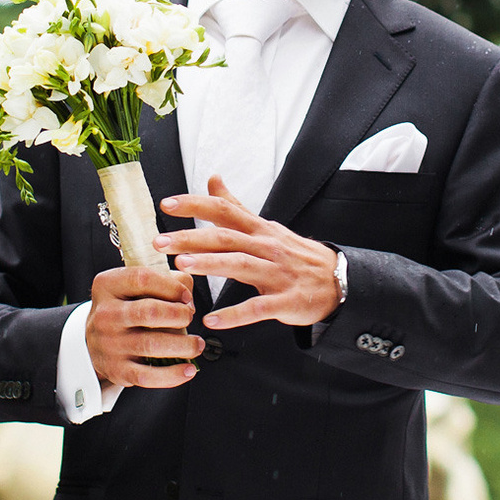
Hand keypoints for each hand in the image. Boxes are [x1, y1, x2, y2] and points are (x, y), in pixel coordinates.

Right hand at [84, 264, 203, 389]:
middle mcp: (105, 314)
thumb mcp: (133, 287)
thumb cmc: (124, 309)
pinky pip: (147, 376)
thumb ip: (165, 281)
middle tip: (189, 318)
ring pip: (152, 345)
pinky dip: (172, 375)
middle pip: (150, 312)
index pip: (143, 279)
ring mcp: (109, 344)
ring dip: (184, 345)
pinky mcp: (117, 370)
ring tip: (196, 344)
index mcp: (108, 286)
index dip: (172, 287)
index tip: (186, 296)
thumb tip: (188, 296)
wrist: (95, 341)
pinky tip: (188, 369)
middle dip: (180, 315)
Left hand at [156, 178, 340, 330]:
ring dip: (211, 265)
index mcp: (258, 230)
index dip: (195, 205)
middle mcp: (266, 247)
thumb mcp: (265, 226)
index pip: (224, 210)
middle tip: (160, 242)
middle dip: (191, 238)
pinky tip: (212, 320)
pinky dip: (235, 314)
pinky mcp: (286, 301)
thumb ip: (235, 206)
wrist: (338, 281)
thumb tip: (212, 179)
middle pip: (226, 238)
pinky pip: (258, 308)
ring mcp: (277, 274)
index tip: (166, 204)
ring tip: (182, 266)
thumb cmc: (294, 255)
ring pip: (241, 265)